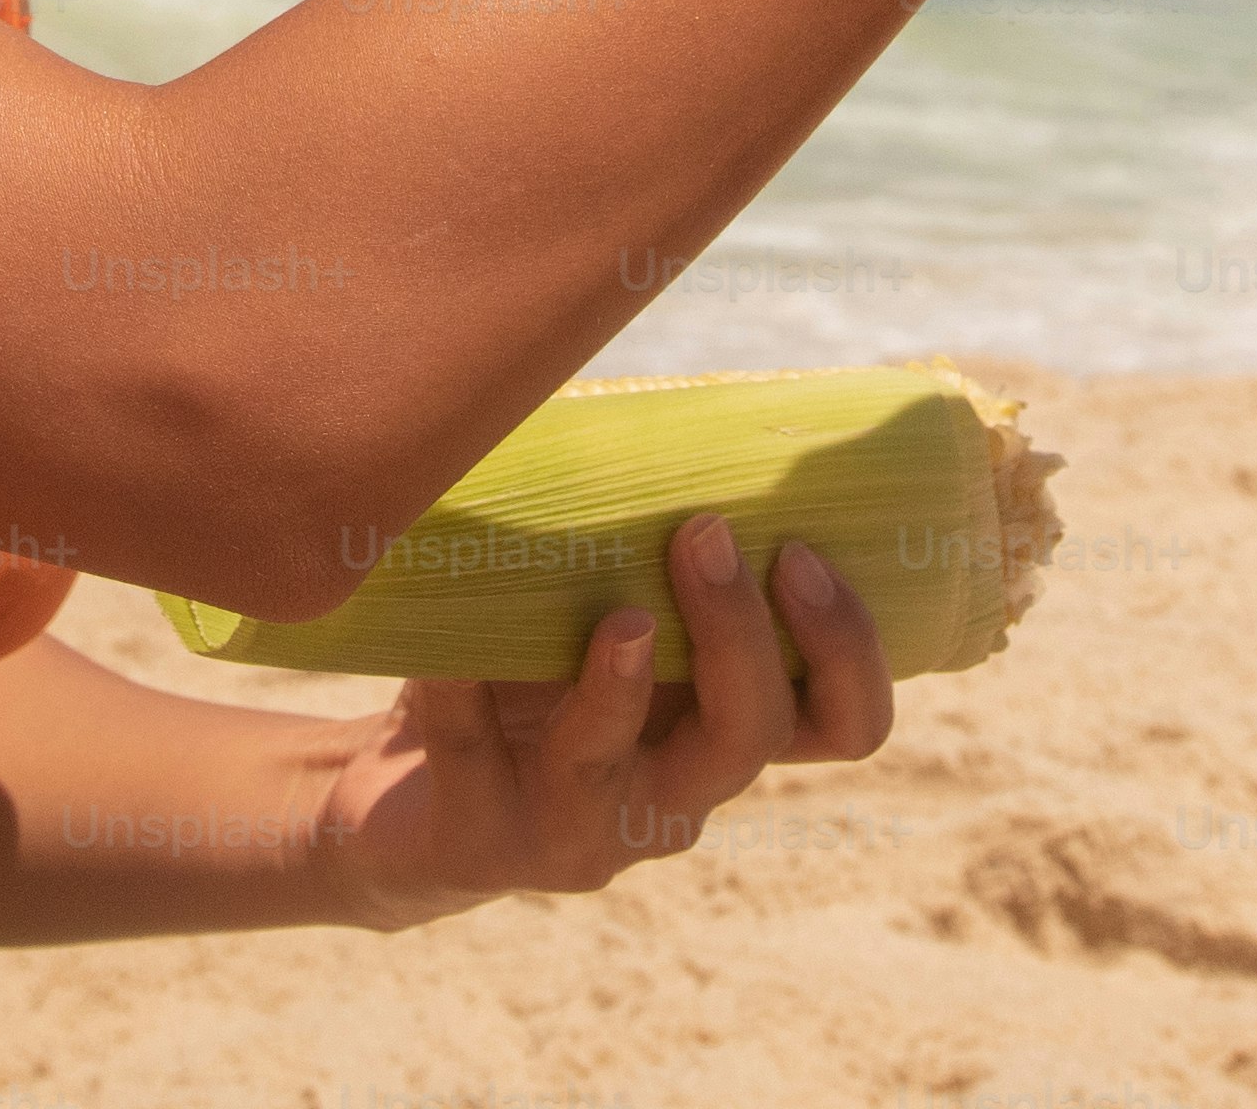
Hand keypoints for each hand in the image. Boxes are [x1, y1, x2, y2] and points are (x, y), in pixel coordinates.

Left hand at [310, 510, 893, 926]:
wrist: (407, 802)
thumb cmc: (526, 681)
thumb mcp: (600, 620)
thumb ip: (644, 558)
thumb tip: (671, 411)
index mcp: (719, 736)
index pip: (843, 725)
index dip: (849, 652)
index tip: (801, 550)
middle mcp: (673, 796)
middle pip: (751, 738)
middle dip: (739, 634)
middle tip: (704, 533)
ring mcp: (582, 830)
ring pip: (628, 771)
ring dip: (625, 687)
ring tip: (619, 619)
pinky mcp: (487, 845)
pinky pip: (475, 758)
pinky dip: (460, 690)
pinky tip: (444, 645)